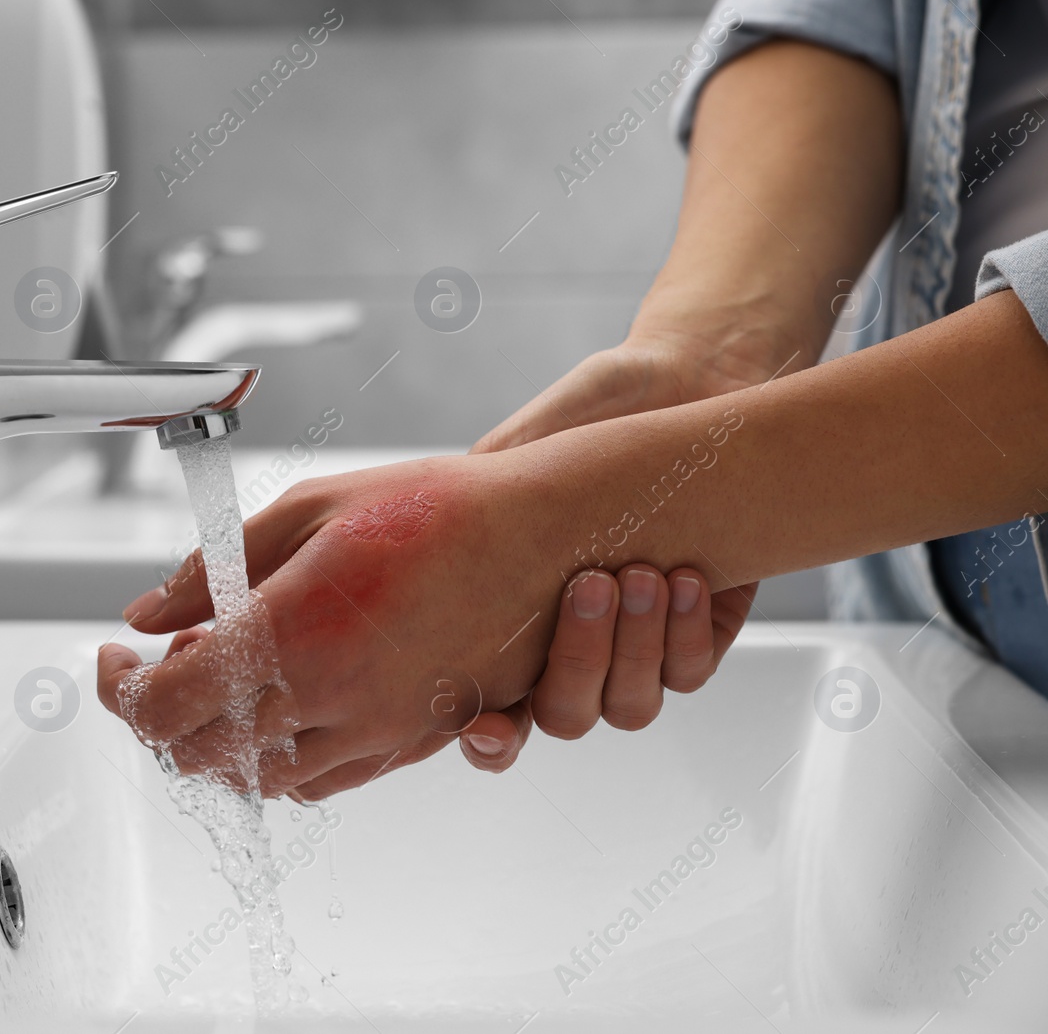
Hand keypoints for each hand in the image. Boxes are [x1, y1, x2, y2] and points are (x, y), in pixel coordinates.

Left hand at [98, 453, 573, 801]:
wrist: (543, 538)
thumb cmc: (437, 510)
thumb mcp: (307, 510)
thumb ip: (213, 568)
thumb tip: (147, 614)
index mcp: (292, 631)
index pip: (165, 703)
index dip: (120, 690)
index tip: (117, 661)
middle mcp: (329, 696)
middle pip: (199, 753)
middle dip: (160, 715)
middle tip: (163, 664)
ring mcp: (373, 730)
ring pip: (257, 778)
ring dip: (216, 741)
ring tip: (220, 683)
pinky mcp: (409, 745)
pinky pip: (320, 781)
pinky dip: (277, 758)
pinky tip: (280, 707)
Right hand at [459, 332, 769, 768]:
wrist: (690, 381)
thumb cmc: (597, 411)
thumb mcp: (523, 445)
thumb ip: (479, 492)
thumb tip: (422, 529)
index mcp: (511, 620)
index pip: (488, 711)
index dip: (484, 739)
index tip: (482, 724)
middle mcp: (570, 647)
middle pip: (562, 718)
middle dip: (576, 665)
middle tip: (587, 584)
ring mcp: (635, 649)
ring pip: (628, 705)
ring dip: (633, 648)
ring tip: (638, 571)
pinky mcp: (698, 634)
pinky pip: (689, 672)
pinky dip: (686, 633)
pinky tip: (686, 577)